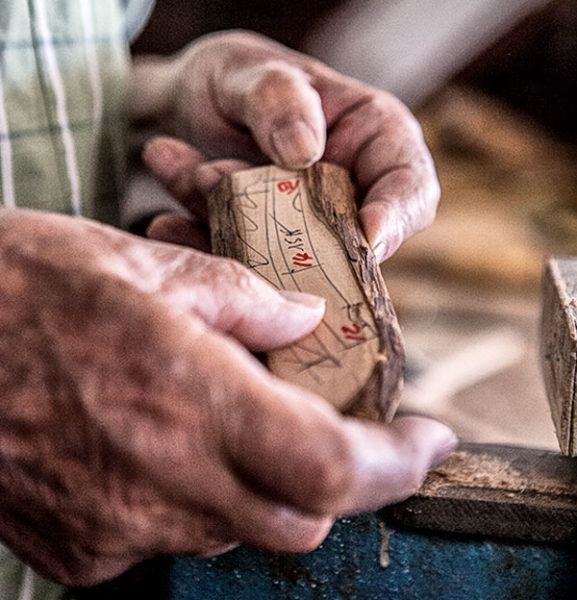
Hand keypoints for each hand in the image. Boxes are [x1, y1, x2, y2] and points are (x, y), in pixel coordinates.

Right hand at [0, 210, 454, 585]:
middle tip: (337, 420)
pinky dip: (200, 493)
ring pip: (240, 528)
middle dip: (338, 472)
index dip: (398, 462)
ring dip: (266, 480)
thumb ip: (240, 299)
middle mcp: (156, 480)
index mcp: (185, 398)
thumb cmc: (20, 285)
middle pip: (302, 514)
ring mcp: (113, 527)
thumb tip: (303, 322)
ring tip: (244, 418)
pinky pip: (174, 534)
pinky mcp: (79, 548)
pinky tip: (173, 443)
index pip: (333, 466)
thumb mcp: (142, 268)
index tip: (429, 439)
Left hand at [132, 31, 439, 261]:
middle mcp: (346, 194)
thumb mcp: (248, 69)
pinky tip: (163, 224)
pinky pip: (242, 265)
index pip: (410, 187)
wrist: (185, 108)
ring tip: (185, 167)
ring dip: (230, 227)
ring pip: (287, 260)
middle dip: (289, 230)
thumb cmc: (233, 80)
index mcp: (372, 140)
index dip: (399, 216)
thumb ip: (277, 97)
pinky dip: (203, 248)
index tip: (367, 237)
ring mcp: (304, 231)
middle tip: (220, 180)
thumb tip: (306, 150)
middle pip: (349, 242)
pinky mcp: (263, 253)